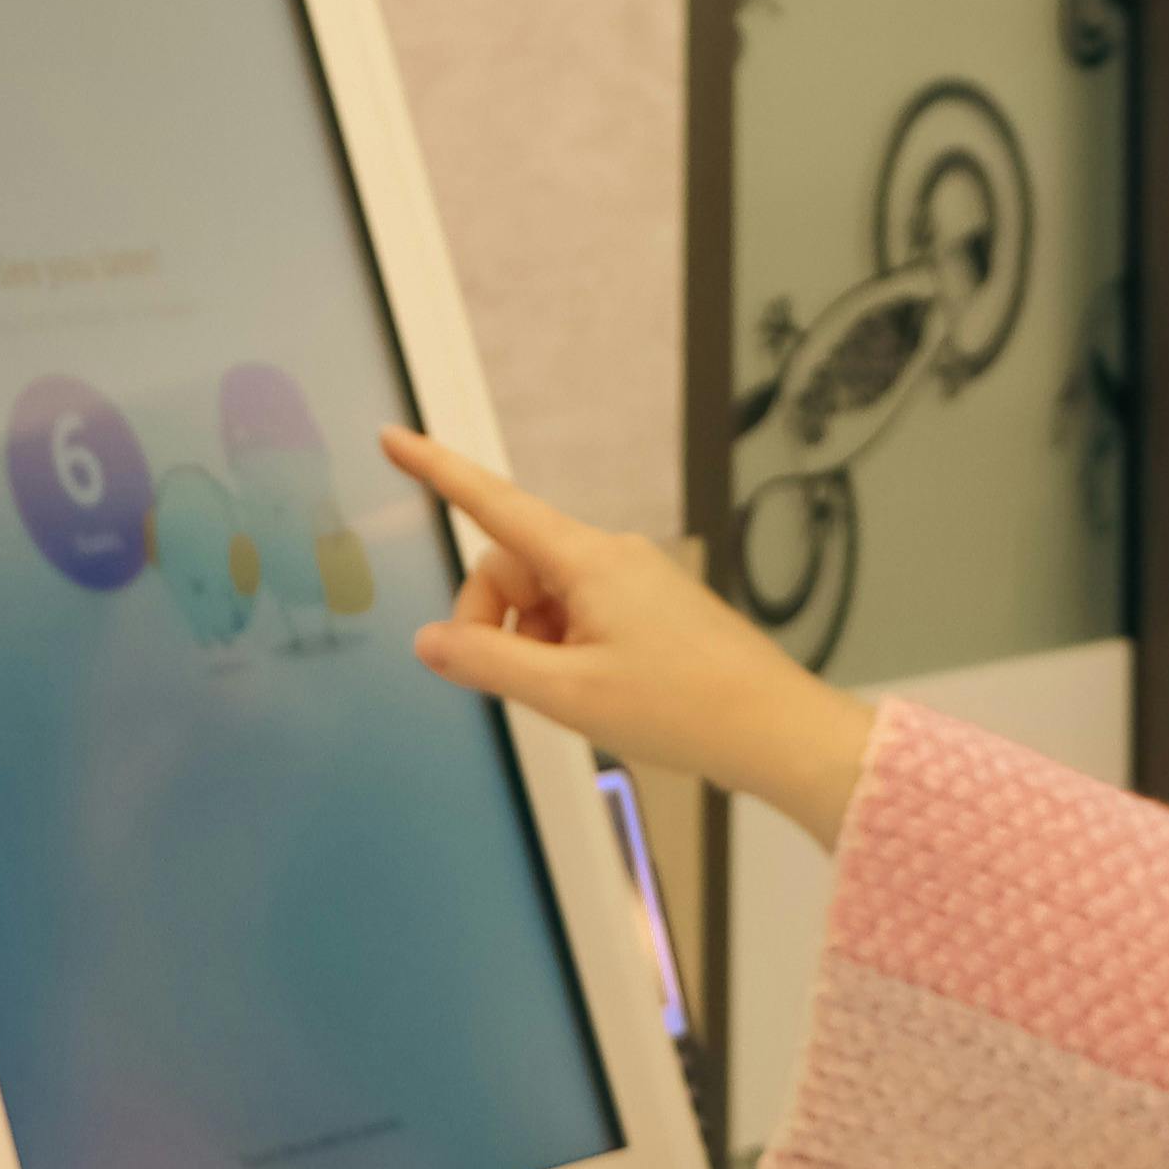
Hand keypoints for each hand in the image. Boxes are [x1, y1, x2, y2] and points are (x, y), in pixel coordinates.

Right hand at [380, 429, 880, 847]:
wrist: (775, 731)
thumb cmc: (683, 709)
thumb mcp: (568, 693)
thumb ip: (488, 662)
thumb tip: (430, 641)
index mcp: (588, 560)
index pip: (493, 504)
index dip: (437, 470)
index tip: (393, 438)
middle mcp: (610, 557)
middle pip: (511, 568)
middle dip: (492, 620)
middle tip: (512, 685)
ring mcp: (634, 582)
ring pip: (544, 599)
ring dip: (532, 644)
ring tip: (573, 697)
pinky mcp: (651, 609)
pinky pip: (579, 616)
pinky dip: (564, 651)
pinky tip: (595, 694)